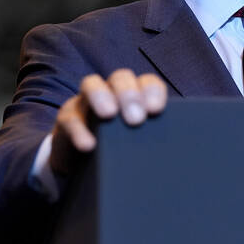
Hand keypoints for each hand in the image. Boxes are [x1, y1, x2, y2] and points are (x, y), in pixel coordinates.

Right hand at [48, 69, 167, 174]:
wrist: (82, 165)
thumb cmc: (119, 151)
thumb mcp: (138, 144)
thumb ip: (153, 141)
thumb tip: (177, 158)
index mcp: (134, 96)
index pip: (147, 82)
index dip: (152, 91)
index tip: (156, 110)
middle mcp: (110, 92)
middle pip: (120, 77)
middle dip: (128, 93)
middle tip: (136, 118)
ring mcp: (86, 102)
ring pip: (91, 84)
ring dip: (101, 96)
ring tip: (109, 115)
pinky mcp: (67, 119)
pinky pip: (70, 118)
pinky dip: (79, 130)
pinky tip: (88, 145)